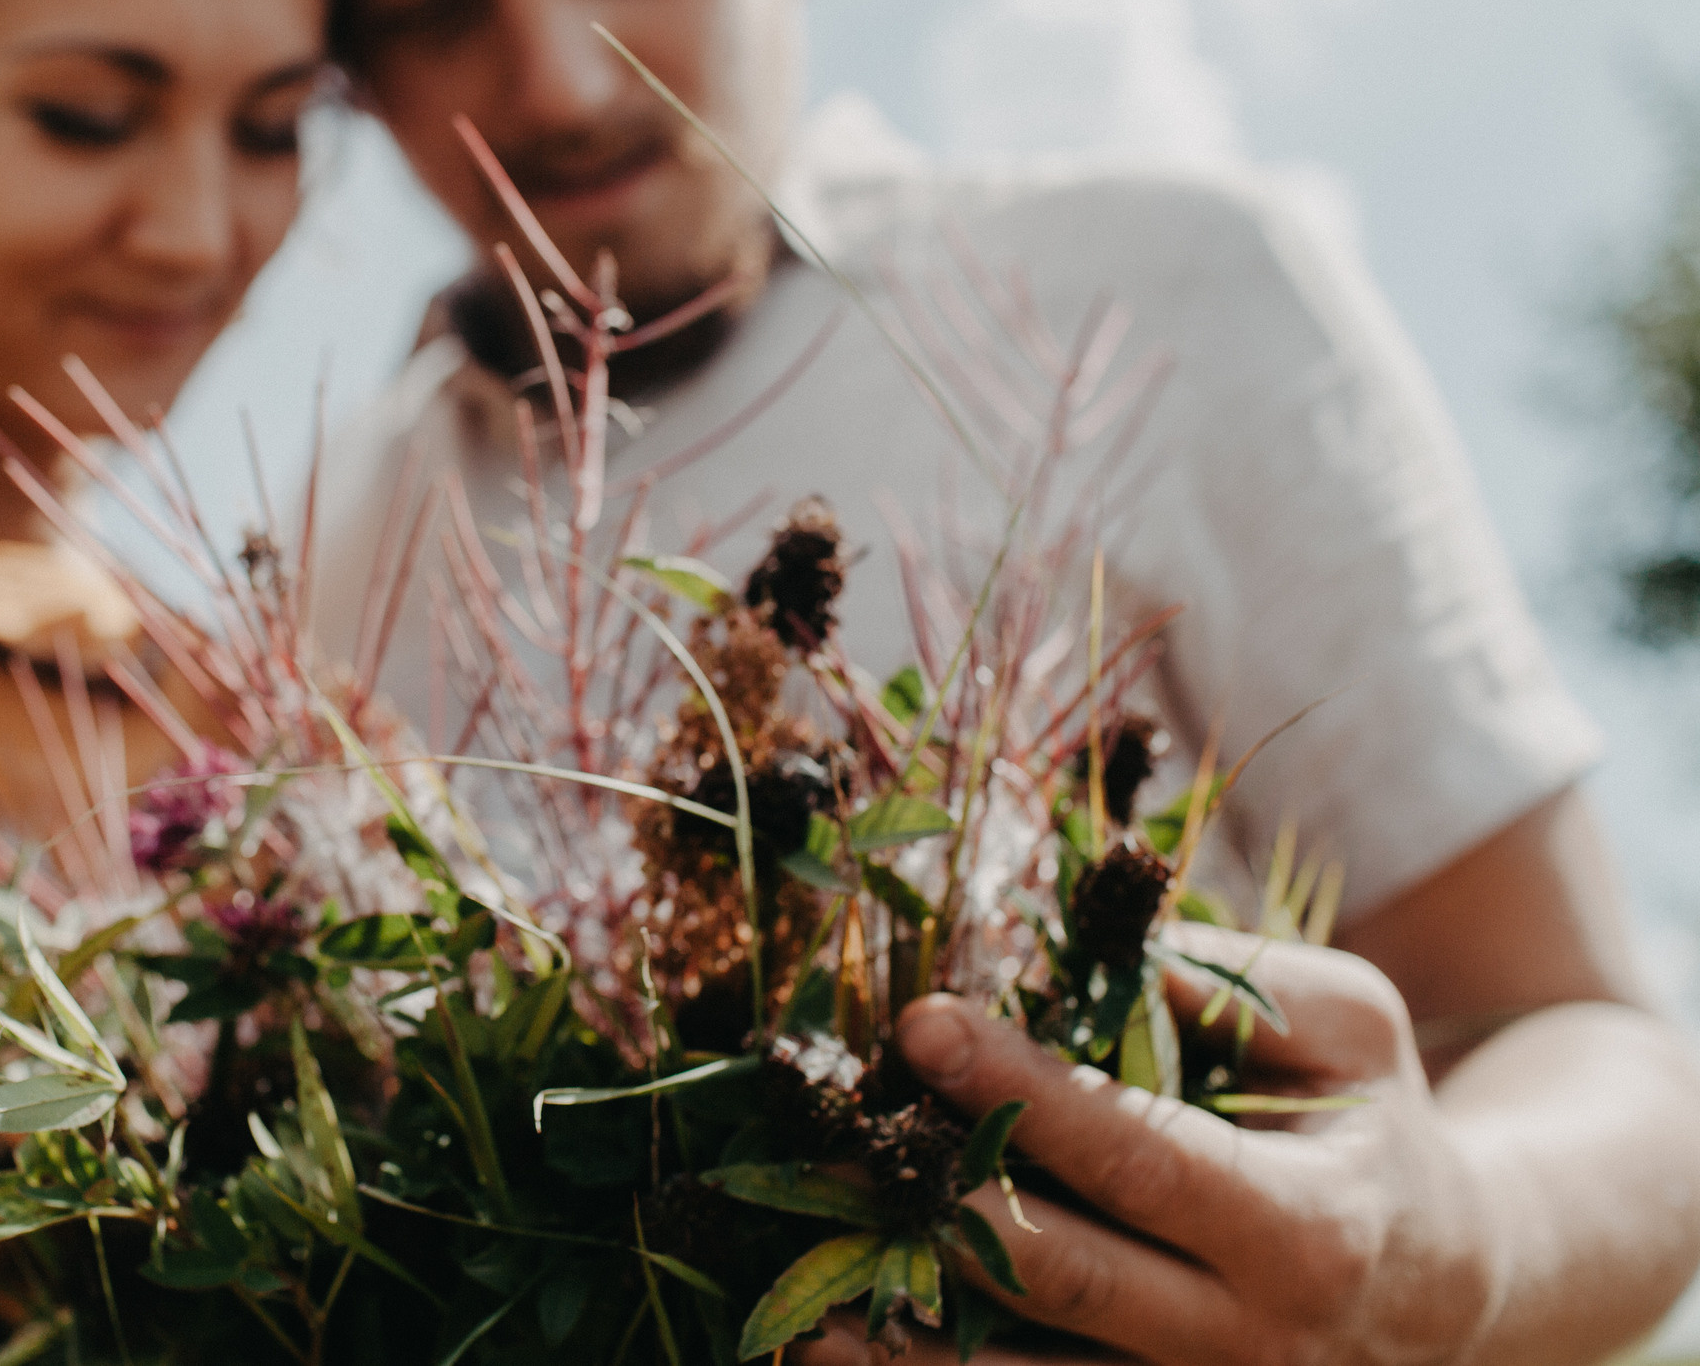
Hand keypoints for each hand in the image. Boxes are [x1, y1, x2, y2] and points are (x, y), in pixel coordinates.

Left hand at [845, 926, 1500, 1365]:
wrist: (1464, 1287)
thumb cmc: (1374, 1126)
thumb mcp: (1343, 1027)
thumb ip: (1222, 978)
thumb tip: (1069, 937)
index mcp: (1308, 1229)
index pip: (1139, 1158)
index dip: (1023, 1092)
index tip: (919, 1020)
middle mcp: (1253, 1342)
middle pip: (1068, 1278)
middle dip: (941, 1197)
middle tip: (836, 1129)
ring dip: (911, 1338)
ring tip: (796, 1301)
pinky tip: (838, 1354)